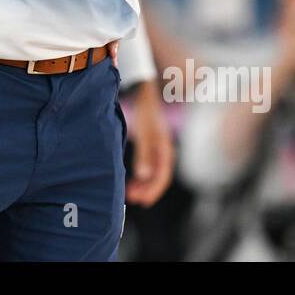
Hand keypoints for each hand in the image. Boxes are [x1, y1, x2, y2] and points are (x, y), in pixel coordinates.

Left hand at [127, 81, 173, 205]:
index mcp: (165, 149)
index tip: (142, 201)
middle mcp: (163, 151)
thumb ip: (144, 154)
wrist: (145, 93)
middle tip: (133, 199)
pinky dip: (141, 175)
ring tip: (130, 194)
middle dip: (147, 190)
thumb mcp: (144, 134)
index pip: (162, 175)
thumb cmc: (145, 113)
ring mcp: (157, 149)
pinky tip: (132, 182)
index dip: (153, 190)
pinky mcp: (150, 146)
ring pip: (152, 173)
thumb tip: (143, 176)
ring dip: (143, 184)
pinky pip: (148, 166)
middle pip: (158, 177)